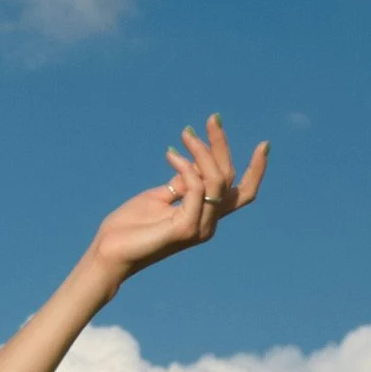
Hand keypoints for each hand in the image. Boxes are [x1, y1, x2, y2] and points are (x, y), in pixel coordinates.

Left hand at [85, 114, 268, 292]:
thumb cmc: (129, 226)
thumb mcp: (161, 196)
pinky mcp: (184, 229)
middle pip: (228, 178)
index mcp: (205, 216)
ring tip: (184, 135)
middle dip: (222, 145)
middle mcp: (208, 224)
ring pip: (216, 180)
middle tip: (211, 119)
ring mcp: (198, 228)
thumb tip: (195, 163)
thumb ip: (182, 182)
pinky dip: (186, 167)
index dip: (257, 171)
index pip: (242, 194)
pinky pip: (195, 188)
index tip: (264, 145)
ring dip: (201, 151)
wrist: (107, 252)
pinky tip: (171, 155)